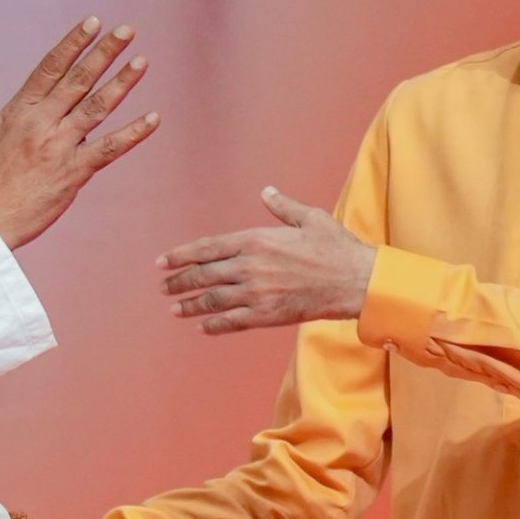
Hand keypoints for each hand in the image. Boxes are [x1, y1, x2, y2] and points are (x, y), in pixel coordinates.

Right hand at [0, 16, 158, 249]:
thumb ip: (25, 111)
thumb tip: (45, 95)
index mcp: (20, 110)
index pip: (50, 67)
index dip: (73, 43)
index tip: (92, 22)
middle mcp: (41, 123)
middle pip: (78, 80)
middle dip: (103, 52)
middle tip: (126, 30)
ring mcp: (58, 147)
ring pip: (96, 107)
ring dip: (122, 82)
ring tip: (141, 60)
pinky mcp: (73, 173)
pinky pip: (109, 148)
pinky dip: (133, 133)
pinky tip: (153, 118)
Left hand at [160, 187, 374, 333]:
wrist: (355, 281)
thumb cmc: (336, 248)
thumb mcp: (310, 218)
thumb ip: (283, 207)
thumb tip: (267, 192)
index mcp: (257, 240)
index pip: (208, 248)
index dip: (181, 255)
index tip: (163, 262)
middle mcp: (251, 266)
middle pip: (203, 275)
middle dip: (179, 281)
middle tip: (164, 286)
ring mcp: (257, 292)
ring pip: (213, 300)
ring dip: (190, 304)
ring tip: (175, 307)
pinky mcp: (268, 315)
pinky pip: (232, 321)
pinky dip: (214, 324)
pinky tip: (202, 326)